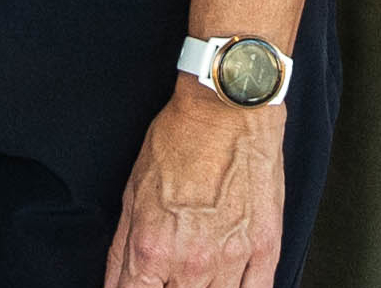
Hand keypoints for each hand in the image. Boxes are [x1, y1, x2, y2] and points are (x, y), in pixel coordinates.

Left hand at [103, 82, 289, 287]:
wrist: (227, 109)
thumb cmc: (181, 140)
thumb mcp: (131, 194)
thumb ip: (121, 252)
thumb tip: (115, 285)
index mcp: (152, 250)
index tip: (139, 287)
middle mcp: (192, 263)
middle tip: (170, 272)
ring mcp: (232, 259)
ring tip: (197, 274)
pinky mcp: (265, 248)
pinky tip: (229, 283)